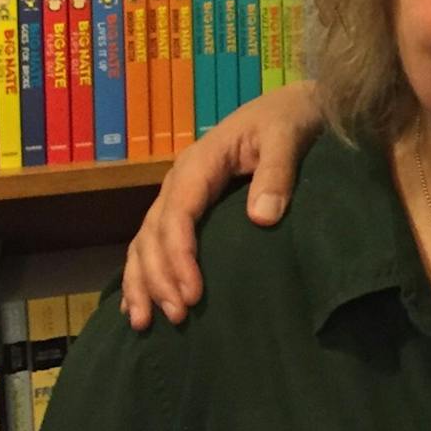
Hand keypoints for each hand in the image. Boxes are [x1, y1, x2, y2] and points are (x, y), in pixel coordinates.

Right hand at [120, 81, 325, 328]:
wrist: (291, 108)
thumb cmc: (289, 120)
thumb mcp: (288, 137)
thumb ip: (276, 173)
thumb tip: (263, 218)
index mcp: (200, 163)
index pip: (178, 214)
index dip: (179, 256)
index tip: (192, 293)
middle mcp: (179, 180)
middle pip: (153, 234)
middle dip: (159, 278)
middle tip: (178, 316)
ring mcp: (178, 194)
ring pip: (144, 242)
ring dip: (143, 282)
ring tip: (147, 323)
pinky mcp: (186, 207)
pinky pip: (153, 242)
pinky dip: (142, 274)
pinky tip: (139, 305)